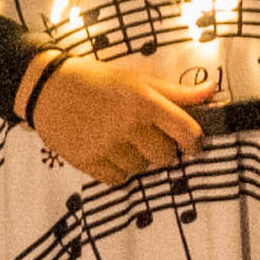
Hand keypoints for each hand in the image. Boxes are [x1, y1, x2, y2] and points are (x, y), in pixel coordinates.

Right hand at [27, 55, 211, 184]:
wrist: (48, 87)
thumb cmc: (97, 80)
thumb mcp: (137, 79)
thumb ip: (175, 92)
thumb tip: (211, 91)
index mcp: (145, 102)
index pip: (187, 131)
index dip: (196, 143)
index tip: (195, 147)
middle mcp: (129, 126)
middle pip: (165, 156)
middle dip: (162, 150)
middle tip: (148, 138)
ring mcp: (108, 146)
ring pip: (141, 169)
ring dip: (138, 160)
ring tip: (122, 140)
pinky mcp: (88, 161)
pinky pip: (118, 180)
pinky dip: (119, 171)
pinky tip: (109, 153)